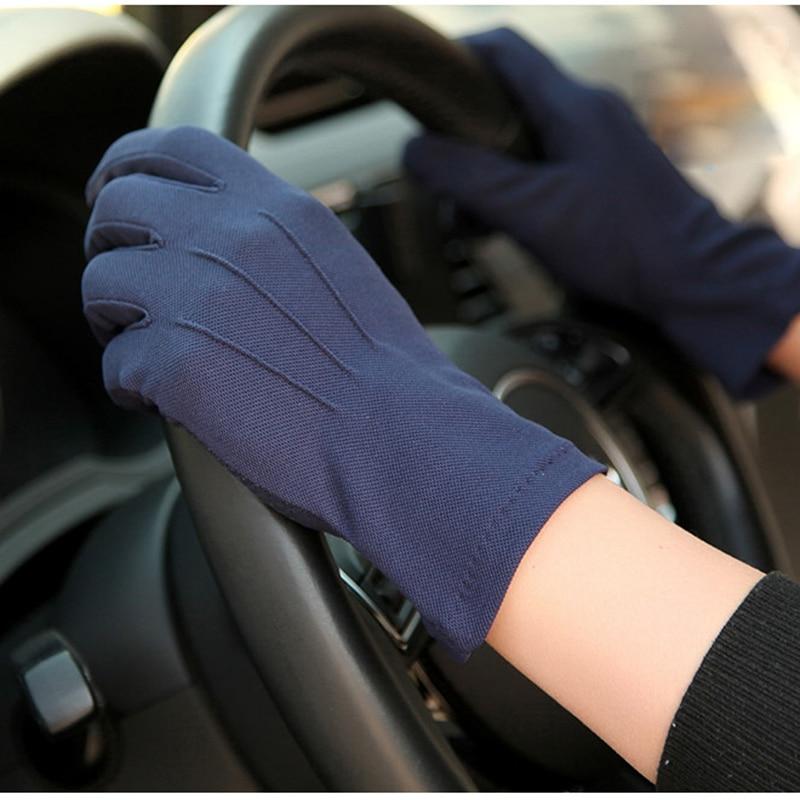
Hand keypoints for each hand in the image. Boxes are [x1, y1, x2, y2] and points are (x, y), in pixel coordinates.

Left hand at [82, 126, 602, 659]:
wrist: (402, 440)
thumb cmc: (385, 377)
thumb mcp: (338, 271)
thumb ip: (274, 243)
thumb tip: (223, 246)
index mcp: (278, 210)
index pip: (174, 148)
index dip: (126, 167)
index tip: (113, 195)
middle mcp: (231, 238)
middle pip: (117, 206)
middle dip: (109, 247)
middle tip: (128, 292)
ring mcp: (197, 298)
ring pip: (100, 283)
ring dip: (114, 320)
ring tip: (149, 353)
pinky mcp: (176, 365)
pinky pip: (115, 364)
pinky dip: (132, 386)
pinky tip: (168, 402)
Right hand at [404, 28, 799, 397]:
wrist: (695, 280)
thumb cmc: (619, 241)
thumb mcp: (529, 210)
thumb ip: (467, 178)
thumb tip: (411, 151)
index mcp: (572, 104)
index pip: (505, 51)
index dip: (457, 59)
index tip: (422, 87)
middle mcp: (590, 114)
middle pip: (509, 102)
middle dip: (465, 138)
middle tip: (440, 179)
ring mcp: (603, 146)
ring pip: (526, 143)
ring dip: (490, 175)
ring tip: (470, 221)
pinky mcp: (609, 179)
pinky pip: (549, 171)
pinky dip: (518, 193)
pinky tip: (506, 231)